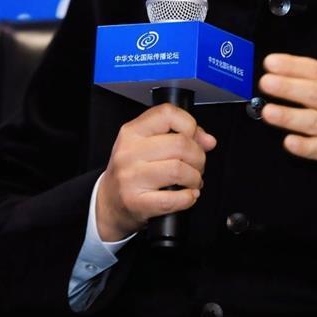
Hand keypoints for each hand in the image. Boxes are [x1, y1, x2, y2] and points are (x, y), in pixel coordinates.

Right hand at [96, 104, 216, 240]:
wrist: (109, 202)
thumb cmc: (132, 171)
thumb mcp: (147, 145)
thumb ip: (179, 135)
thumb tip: (208, 140)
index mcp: (132, 132)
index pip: (167, 114)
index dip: (189, 124)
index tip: (193, 138)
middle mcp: (129, 152)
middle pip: (180, 144)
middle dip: (199, 157)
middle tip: (197, 165)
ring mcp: (131, 178)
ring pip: (179, 170)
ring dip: (195, 178)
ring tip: (192, 181)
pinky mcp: (136, 202)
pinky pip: (173, 199)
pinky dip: (188, 198)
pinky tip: (188, 195)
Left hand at [259, 53, 316, 209]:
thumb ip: (312, 86)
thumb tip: (274, 77)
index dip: (292, 65)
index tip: (269, 62)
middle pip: (314, 93)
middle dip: (288, 87)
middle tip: (265, 83)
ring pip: (314, 121)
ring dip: (290, 116)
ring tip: (268, 112)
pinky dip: (303, 145)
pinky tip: (288, 142)